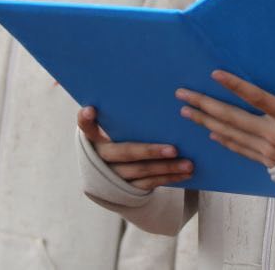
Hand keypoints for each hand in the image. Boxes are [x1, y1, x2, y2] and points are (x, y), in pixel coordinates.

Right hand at [77, 106, 193, 190]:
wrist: (112, 169)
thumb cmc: (120, 136)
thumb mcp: (117, 126)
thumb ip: (125, 114)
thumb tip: (150, 85)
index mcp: (96, 138)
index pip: (86, 127)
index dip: (86, 120)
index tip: (90, 110)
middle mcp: (102, 156)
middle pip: (125, 153)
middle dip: (150, 152)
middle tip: (174, 149)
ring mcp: (114, 175)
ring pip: (141, 172)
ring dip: (167, 168)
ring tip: (188, 163)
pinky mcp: (127, 189)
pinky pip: (149, 184)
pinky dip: (169, 178)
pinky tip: (185, 173)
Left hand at [176, 45, 274, 167]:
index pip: (256, 97)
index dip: (235, 85)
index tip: (215, 74)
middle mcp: (273, 133)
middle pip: (232, 117)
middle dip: (204, 104)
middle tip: (182, 95)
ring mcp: (267, 149)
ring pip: (230, 133)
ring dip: (206, 121)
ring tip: (186, 112)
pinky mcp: (266, 161)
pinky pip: (239, 148)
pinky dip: (223, 140)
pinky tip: (209, 131)